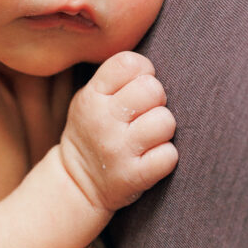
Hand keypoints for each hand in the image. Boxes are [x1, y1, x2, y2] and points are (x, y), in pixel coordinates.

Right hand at [60, 51, 177, 211]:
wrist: (77, 183)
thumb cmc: (94, 131)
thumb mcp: (89, 98)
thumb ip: (116, 79)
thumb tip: (152, 67)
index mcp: (92, 96)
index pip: (129, 63)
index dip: (143, 71)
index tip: (137, 87)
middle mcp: (103, 121)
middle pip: (152, 89)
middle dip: (156, 100)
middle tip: (145, 114)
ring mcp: (118, 150)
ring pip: (165, 121)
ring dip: (163, 129)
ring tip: (149, 137)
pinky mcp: (134, 176)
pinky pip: (169, 155)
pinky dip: (166, 157)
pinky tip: (151, 158)